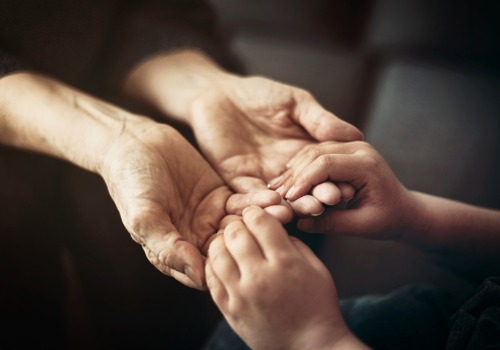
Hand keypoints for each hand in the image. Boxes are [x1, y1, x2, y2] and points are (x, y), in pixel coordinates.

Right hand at [100, 119, 273, 289]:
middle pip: (230, 249)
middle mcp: (195, 238)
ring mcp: (210, 217)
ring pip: (240, 226)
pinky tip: (274, 197)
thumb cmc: (131, 182)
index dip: (229, 268)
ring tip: (284, 213)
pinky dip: (257, 200)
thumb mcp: (144, 216)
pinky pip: (242, 202)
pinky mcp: (220, 195)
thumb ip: (167, 248)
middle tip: (278, 235)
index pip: (206, 271)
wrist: (136, 143)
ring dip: (261, 221)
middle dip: (254, 243)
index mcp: (175, 251)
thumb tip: (199, 276)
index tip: (252, 260)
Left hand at [189, 76, 362, 218]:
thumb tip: (356, 135)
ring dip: (292, 205)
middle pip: (304, 190)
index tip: (347, 188)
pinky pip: (249, 195)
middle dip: (316, 197)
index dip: (334, 180)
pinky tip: (272, 202)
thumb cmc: (259, 94)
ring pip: (279, 198)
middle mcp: (287, 171)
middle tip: (327, 202)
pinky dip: (260, 200)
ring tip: (304, 209)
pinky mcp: (237, 180)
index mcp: (304, 153)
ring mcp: (262, 178)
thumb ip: (320, 120)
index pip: (323, 172)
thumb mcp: (295, 103)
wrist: (219, 94)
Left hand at [206, 206, 354, 349]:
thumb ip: (293, 243)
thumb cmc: (318, 306)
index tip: (256, 215)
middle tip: (242, 227)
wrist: (310, 347)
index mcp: (284, 263)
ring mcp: (241, 295)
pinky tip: (222, 262)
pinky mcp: (229, 310)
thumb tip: (271, 228)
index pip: (259, 221)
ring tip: (230, 243)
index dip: (256, 212)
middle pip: (235, 233)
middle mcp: (259, 277)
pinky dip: (212, 263)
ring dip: (222, 241)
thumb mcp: (316, 268)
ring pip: (216, 252)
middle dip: (238, 223)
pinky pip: (210, 278)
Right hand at [282, 141, 415, 238]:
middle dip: (294, 175)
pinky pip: (316, 153)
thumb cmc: (388, 220)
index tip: (288, 198)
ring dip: (294, 169)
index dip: (303, 181)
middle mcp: (359, 148)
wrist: (404, 209)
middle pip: (316, 153)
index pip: (326, 164)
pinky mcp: (343, 150)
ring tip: (277, 188)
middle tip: (277, 194)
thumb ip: (332, 223)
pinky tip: (286, 181)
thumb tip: (300, 223)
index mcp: (367, 164)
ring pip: (313, 150)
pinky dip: (300, 166)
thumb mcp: (362, 226)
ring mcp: (351, 146)